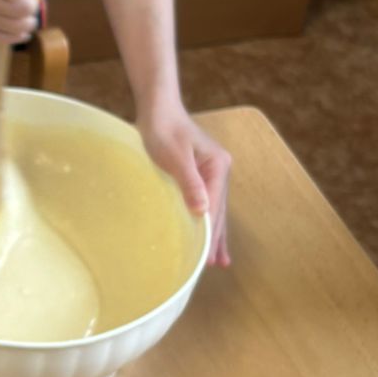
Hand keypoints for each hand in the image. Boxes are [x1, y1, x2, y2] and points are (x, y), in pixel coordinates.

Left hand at [138, 100, 231, 264]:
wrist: (157, 110)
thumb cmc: (163, 131)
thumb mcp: (175, 157)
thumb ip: (190, 183)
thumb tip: (203, 211)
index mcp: (218, 166)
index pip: (215, 206)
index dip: (210, 232)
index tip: (205, 256)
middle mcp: (220, 171)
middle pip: (219, 211)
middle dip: (215, 238)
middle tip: (211, 265)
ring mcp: (211, 174)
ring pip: (215, 210)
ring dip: (215, 235)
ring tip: (218, 261)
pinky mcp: (199, 176)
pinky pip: (206, 203)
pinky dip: (208, 221)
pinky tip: (209, 234)